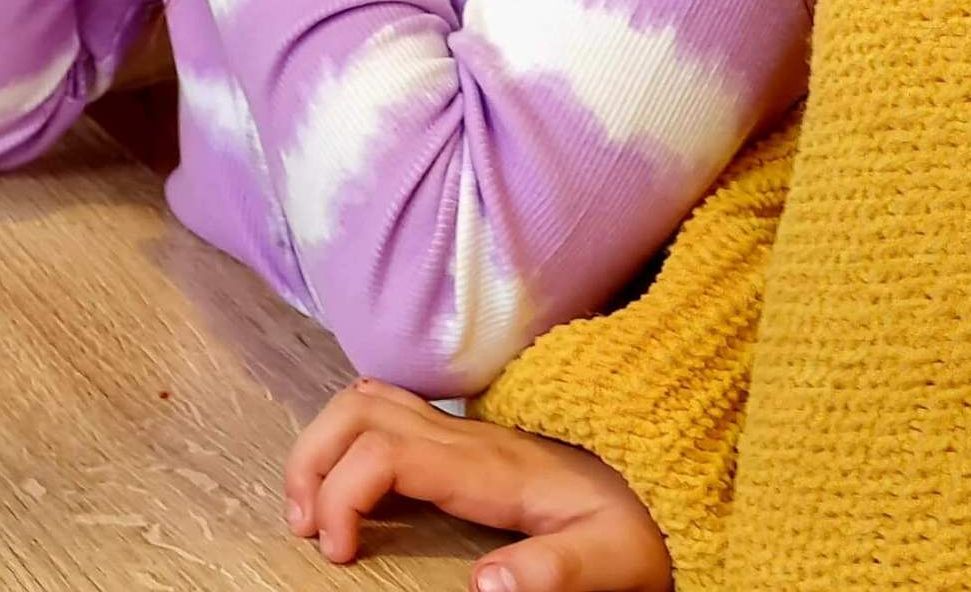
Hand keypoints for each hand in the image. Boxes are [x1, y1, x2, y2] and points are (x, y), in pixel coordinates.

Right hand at [286, 381, 671, 591]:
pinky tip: (348, 476)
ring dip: (322, 441)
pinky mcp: (465, 438)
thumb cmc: (638, 529)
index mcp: (489, 467)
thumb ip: (550, 574)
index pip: (384, 451)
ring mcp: (463, 430)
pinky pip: (386, 408)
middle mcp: (466, 437)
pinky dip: (347, 432)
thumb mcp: (610, 563)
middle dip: (311, 459)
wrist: (668, 488)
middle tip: (302, 525)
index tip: (337, 553)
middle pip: (358, 410)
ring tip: (310, 504)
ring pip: (366, 398)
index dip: (342, 495)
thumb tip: (482, 588)